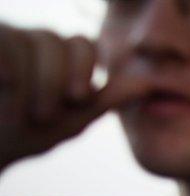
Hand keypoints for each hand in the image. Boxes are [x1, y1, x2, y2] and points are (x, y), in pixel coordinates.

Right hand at [0, 25, 147, 171]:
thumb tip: (149, 85)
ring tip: (17, 114)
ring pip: (25, 41)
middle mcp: (30, 42)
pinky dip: (5, 61)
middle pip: (53, 41)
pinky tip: (6, 81)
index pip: (81, 44)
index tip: (78, 99)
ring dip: (28, 82)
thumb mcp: (70, 121)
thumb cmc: (24, 135)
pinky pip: (2, 40)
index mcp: (58, 57)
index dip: (82, 68)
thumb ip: (106, 100)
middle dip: (52, 82)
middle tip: (44, 117)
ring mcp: (5, 40)